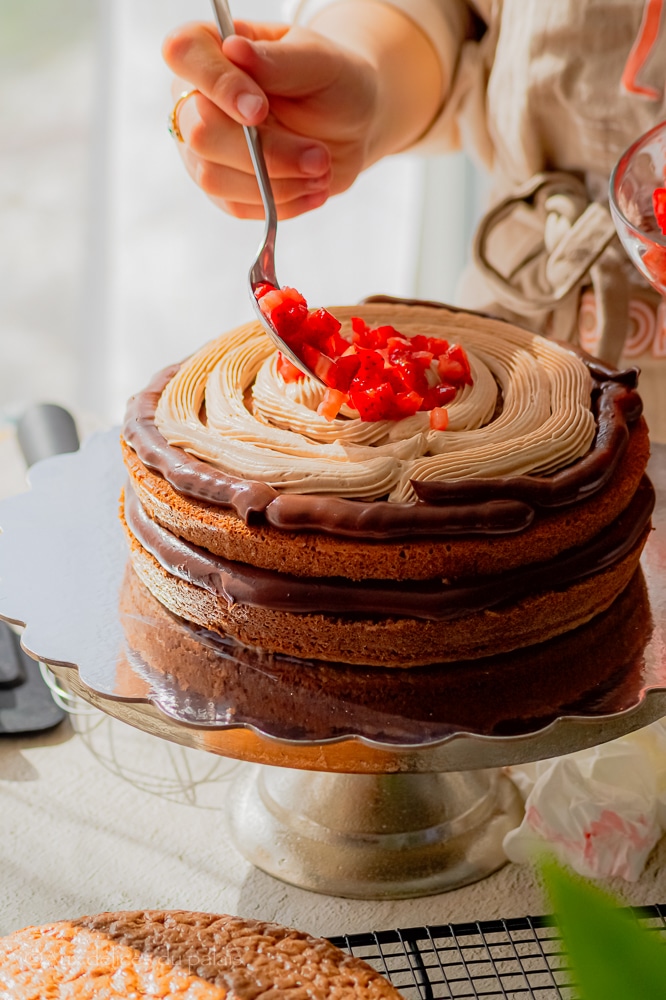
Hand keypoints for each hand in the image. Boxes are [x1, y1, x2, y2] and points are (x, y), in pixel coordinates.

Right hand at [163, 20, 378, 219]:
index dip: (217, 84)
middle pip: (199, 132)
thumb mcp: (320, 62)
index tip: (260, 109)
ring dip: (276, 183)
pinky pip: (236, 206)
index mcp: (213, 49)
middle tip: (318, 156)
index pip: (183, 53)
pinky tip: (312, 188)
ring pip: (214, 178)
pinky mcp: (222, 188)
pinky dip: (281, 202)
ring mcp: (203, 149)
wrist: (352, 126)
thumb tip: (234, 49)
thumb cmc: (333, 83)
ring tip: (322, 171)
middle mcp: (196, 98)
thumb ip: (279, 60)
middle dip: (264, 153)